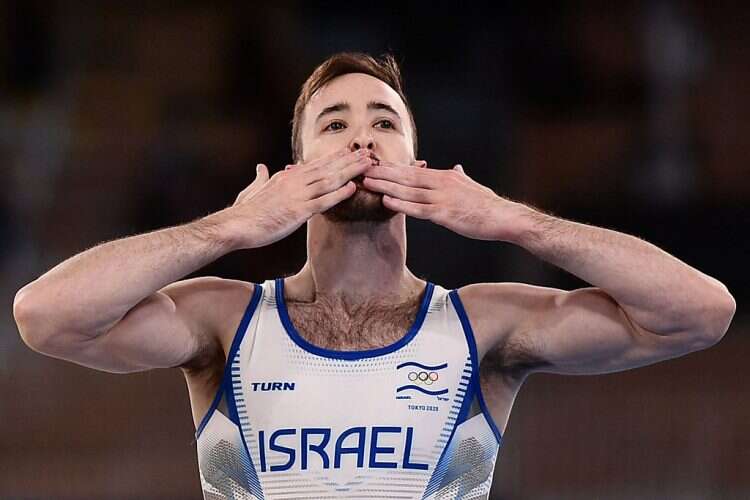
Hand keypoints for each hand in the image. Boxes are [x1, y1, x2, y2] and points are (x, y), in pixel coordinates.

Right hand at [224, 148, 374, 248]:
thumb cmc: (244, 211)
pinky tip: (353, 188)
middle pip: (327, 168)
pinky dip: (339, 194)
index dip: (335, 158)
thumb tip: (261, 167)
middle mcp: (294, 182)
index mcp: (286, 177)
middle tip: (368, 152)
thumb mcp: (253, 189)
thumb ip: (261, 177)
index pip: (316, 164)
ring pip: (329, 180)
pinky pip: (323, 201)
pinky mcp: (298, 211)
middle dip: (349, 160)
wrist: (236, 224)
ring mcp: (297, 196)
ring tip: (368, 165)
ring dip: (350, 171)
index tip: (350, 152)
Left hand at [362, 161, 525, 240]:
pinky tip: (386, 200)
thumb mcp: (471, 185)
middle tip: (360, 168)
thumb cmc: (487, 205)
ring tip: (366, 182)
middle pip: (405, 176)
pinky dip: (401, 204)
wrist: (503, 217)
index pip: (413, 170)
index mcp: (444, 176)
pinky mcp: (444, 214)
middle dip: (382, 172)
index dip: (392, 167)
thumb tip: (456, 167)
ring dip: (385, 185)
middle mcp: (440, 183)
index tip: (374, 164)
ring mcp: (442, 198)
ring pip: (408, 190)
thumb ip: (460, 176)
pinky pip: (418, 208)